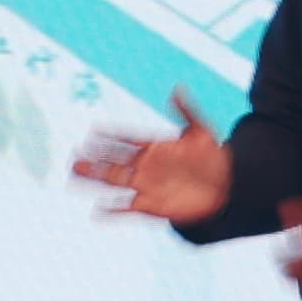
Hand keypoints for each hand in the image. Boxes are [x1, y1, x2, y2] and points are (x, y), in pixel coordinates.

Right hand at [71, 90, 236, 230]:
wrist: (228, 190)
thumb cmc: (215, 159)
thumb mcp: (201, 131)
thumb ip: (186, 111)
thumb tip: (177, 89)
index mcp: (154, 146)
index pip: (126, 139)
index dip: (109, 135)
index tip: (92, 130)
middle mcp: (146, 166)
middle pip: (113, 161)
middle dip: (93, 159)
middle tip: (73, 155)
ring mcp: (147, 186)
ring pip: (114, 182)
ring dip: (95, 180)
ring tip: (73, 176)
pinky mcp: (153, 207)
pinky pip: (128, 209)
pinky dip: (113, 211)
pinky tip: (97, 212)